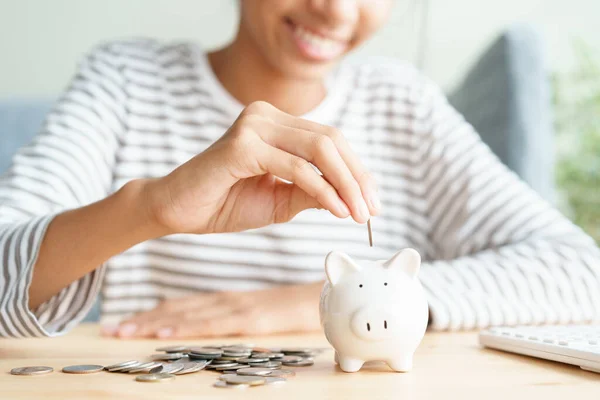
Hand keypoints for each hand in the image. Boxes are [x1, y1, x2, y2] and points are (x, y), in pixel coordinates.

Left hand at [102, 282, 322, 338]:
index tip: (127, 321)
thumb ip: (245, 317)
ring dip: (153, 325)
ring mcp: (238, 311)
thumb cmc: (300, 306)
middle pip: (178, 312)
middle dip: (144, 321)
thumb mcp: (266, 312)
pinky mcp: (251, 320)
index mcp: (230, 301)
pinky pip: (213, 326)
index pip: (185, 307)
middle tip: (111, 327)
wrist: (330, 298)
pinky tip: (164, 333)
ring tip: (123, 330)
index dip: (155, 314)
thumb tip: (221, 326)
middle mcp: (227, 303)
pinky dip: (186, 328)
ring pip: (187, 318)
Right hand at [143, 101, 380, 235]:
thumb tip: (352, 196)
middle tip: (371, 210)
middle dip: (357, 177)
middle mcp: (265, 115)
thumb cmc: (225, 203)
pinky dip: (321, 190)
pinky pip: (296, 168)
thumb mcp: (281, 200)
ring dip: (345, 184)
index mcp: (275, 123)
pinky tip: (336, 210)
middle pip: (330, 141)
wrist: (178, 211)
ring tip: (358, 214)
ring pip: (319, 150)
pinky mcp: (242, 146)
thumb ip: (313, 191)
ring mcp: (253, 126)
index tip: (371, 202)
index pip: (329, 140)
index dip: (356, 170)